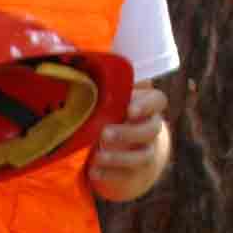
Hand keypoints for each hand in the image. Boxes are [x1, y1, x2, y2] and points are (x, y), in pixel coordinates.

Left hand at [89, 86, 172, 202]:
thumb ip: (103, 86)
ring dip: (120, 157)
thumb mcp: (110, 99)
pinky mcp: (136, 173)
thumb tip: (74, 57)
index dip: (146, 105)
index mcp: (147, 105)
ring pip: (143, 156)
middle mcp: (151, 128)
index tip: (129, 110)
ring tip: (97, 156)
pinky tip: (93, 172)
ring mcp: (146, 151)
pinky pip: (127, 176)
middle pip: (151, 130)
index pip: (158, 100)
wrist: (120, 149)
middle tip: (104, 134)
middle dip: (128, 133)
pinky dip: (109, 175)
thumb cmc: (112, 114)